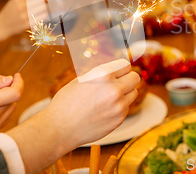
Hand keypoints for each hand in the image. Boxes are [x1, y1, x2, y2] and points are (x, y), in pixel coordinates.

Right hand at [0, 0, 49, 38]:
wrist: (1, 26)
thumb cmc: (11, 11)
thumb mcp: (15, 0)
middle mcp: (22, 6)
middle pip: (42, 0)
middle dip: (46, 0)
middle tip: (47, 1)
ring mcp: (25, 16)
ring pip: (43, 9)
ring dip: (45, 8)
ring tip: (41, 9)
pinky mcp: (28, 24)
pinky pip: (42, 17)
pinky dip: (44, 15)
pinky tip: (40, 15)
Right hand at [6, 59, 139, 173]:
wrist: (60, 128)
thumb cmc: (66, 103)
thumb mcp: (81, 80)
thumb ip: (100, 75)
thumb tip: (114, 70)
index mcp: (103, 75)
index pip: (125, 65)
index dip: (120, 68)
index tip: (117, 72)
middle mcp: (114, 89)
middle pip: (135, 77)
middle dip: (127, 78)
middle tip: (118, 83)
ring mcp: (119, 105)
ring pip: (134, 93)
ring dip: (125, 93)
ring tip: (110, 97)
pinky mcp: (119, 119)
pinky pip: (127, 107)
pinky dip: (120, 107)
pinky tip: (105, 109)